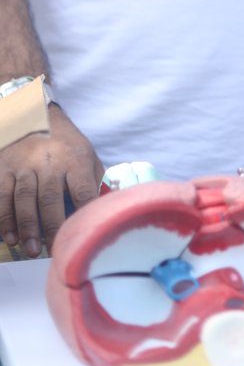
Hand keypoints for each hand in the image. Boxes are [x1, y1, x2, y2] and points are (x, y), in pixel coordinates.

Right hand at [0, 107, 103, 256]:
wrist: (32, 114)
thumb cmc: (65, 142)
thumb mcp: (86, 153)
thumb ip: (95, 180)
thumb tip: (110, 208)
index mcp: (75, 158)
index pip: (82, 190)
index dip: (84, 214)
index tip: (84, 236)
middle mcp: (49, 161)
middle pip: (50, 197)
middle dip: (52, 226)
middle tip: (54, 251)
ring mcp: (25, 164)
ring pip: (25, 197)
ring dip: (27, 226)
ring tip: (31, 250)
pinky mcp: (4, 167)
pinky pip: (2, 194)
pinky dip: (4, 217)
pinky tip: (8, 237)